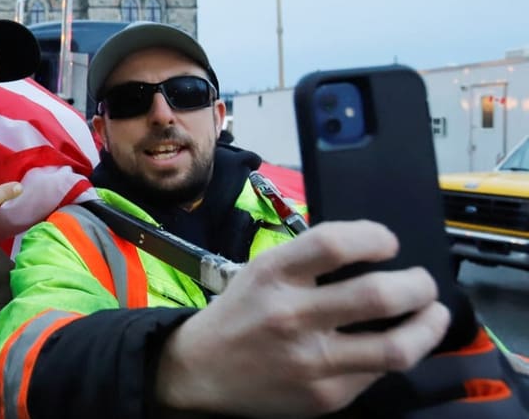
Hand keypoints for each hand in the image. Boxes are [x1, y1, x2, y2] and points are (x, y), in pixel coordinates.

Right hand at [155, 220, 450, 417]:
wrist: (201, 370)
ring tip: (432, 314)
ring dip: (428, 326)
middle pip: (378, 295)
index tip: (389, 243)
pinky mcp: (325, 395)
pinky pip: (378, 373)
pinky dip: (394, 354)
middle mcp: (292, 316)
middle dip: (418, 285)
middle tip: (423, 282)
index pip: (334, 243)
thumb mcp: (262, 271)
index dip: (374, 237)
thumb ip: (309, 260)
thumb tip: (375, 251)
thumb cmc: (241, 313)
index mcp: (274, 275)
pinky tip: (393, 344)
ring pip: (395, 347)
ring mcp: (311, 361)